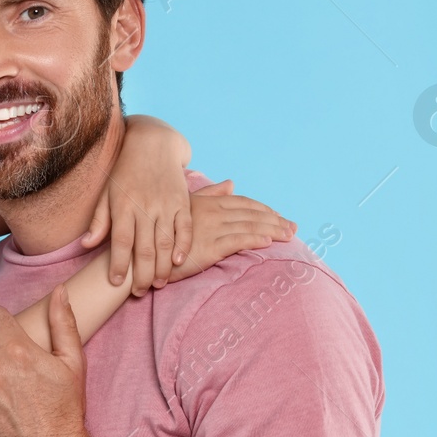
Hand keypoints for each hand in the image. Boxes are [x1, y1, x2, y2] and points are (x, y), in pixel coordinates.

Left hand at [81, 114, 191, 296]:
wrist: (152, 143)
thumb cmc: (125, 171)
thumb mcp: (107, 192)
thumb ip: (99, 220)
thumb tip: (85, 245)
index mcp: (123, 206)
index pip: (120, 242)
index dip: (118, 264)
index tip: (115, 283)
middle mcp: (145, 206)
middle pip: (143, 248)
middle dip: (140, 274)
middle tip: (139, 292)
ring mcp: (165, 204)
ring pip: (165, 242)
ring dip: (162, 266)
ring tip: (158, 284)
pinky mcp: (182, 200)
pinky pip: (184, 227)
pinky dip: (183, 245)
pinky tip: (180, 262)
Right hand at [167, 181, 295, 282]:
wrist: (143, 253)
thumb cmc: (161, 232)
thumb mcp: (185, 206)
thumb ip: (209, 194)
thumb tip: (230, 183)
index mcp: (207, 203)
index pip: (243, 204)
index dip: (264, 210)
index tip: (279, 217)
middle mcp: (212, 213)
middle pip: (252, 214)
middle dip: (275, 220)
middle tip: (293, 228)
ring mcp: (211, 229)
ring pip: (250, 226)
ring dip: (273, 230)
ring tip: (289, 235)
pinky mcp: (208, 247)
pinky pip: (238, 240)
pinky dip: (255, 239)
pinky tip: (269, 242)